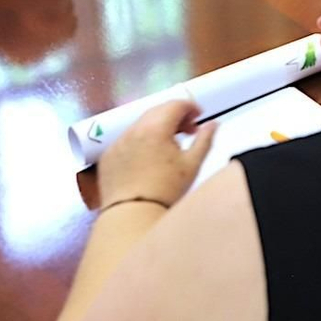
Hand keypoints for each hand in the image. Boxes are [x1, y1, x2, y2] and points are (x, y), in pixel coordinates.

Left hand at [96, 99, 216, 208]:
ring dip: (157, 128)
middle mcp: (134, 130)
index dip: (190, 107)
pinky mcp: (108, 157)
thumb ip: (205, 139)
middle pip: (157, 111)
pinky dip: (140, 141)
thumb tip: (212, 124)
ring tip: (168, 146)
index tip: (199, 117)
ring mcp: (118, 143)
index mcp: (156, 128)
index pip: (175, 105)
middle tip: (188, 131)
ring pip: (140, 125)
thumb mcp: (192, 164)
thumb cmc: (165, 190)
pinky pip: (127, 140)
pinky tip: (148, 159)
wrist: (132, 215)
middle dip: (175, 116)